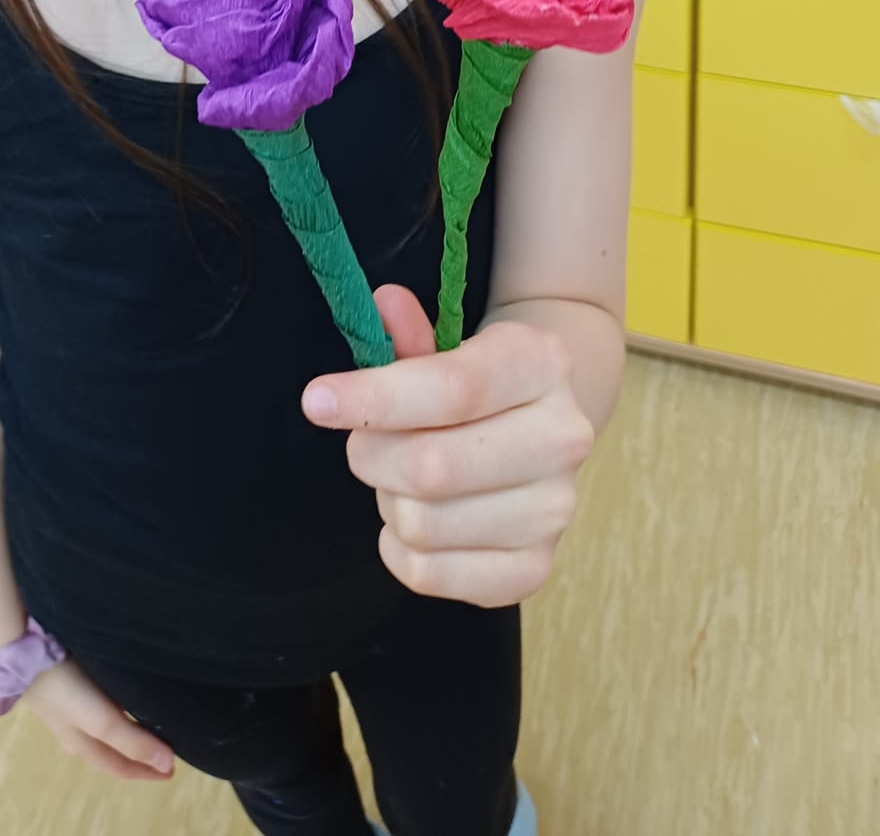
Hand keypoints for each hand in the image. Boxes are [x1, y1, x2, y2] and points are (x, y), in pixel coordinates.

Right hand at [22, 657, 174, 782]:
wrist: (21, 654)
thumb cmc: (63, 690)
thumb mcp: (99, 719)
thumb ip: (132, 740)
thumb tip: (167, 764)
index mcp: (82, 744)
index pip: (119, 766)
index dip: (145, 770)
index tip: (172, 768)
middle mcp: (76, 728)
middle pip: (112, 747)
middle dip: (137, 751)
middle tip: (167, 743)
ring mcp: (69, 704)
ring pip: (105, 724)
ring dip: (128, 726)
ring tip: (152, 715)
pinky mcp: (69, 678)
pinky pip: (100, 699)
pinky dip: (117, 703)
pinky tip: (125, 687)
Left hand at [301, 286, 594, 606]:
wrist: (539, 426)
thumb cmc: (476, 383)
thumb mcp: (446, 345)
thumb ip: (410, 333)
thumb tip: (383, 305)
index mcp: (543, 364)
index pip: (453, 389)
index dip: (375, 398)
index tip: (316, 401)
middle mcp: (563, 438)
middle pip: (431, 467)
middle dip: (371, 455)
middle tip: (365, 443)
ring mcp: (555, 510)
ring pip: (423, 523)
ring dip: (388, 501)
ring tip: (403, 479)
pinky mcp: (534, 568)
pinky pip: (428, 574)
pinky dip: (398, 549)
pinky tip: (413, 519)